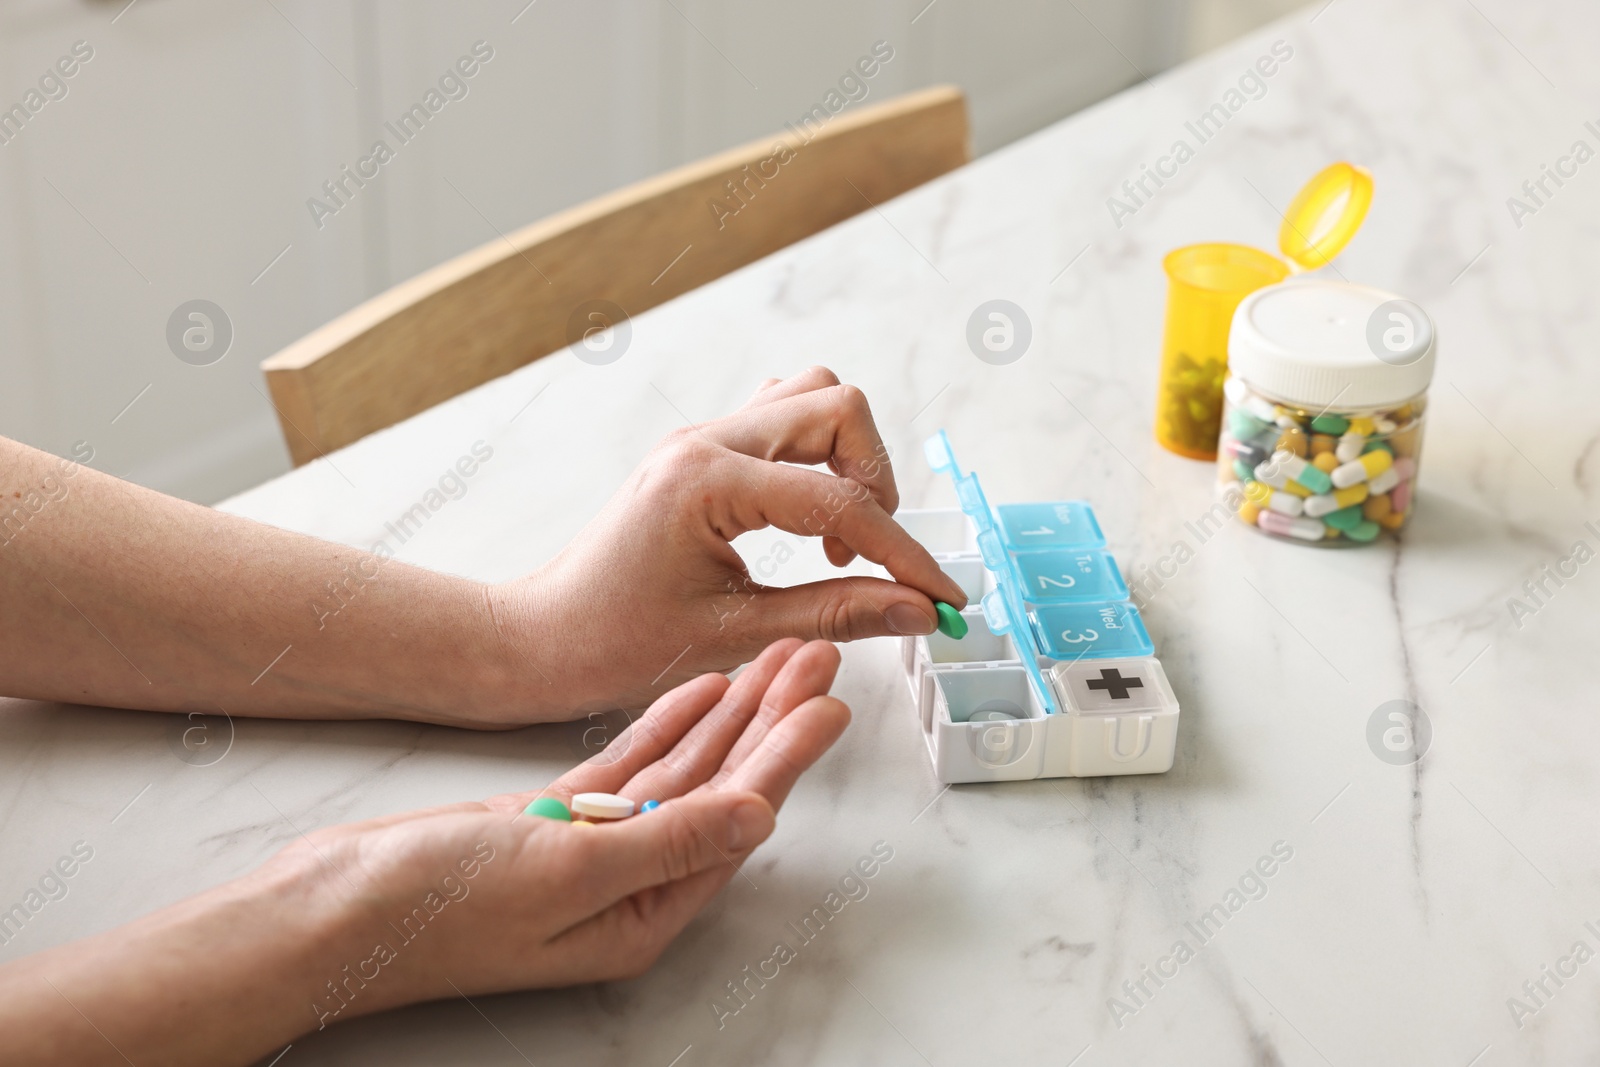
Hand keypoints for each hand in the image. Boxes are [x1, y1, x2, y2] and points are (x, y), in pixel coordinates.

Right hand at [287, 639, 846, 1020]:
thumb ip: (668, 843)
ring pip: (680, 770)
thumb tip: (758, 816)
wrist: (331, 909)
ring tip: (775, 663)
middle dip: (771, 725)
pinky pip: (630, 766)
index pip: (736, 821)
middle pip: (721, 790)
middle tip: (815, 664)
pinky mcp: (555, 818)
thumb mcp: (565, 874)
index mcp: (641, 917)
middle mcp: (629, 885)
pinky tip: (702, 689)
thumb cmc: (433, 911)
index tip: (827, 707)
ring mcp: (592, 848)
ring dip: (729, 715)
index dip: (787, 759)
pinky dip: (666, 724)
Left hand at [493, 367, 965, 714]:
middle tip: (873, 556)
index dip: (903, 553)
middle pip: (837, 407)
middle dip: (877, 483)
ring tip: (838, 536)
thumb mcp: (734, 634)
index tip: (940, 596)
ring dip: (848, 458)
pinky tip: (806, 517)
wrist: (544, 636)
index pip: (839, 501)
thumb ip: (834, 614)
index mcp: (706, 483)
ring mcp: (703, 438)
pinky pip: (780, 417)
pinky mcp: (703, 451)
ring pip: (812, 397)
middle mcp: (706, 442)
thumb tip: (915, 610)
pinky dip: (816, 456)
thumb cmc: (613, 641)